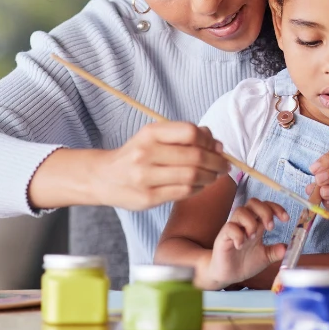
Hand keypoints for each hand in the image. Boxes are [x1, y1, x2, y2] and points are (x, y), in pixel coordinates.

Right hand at [93, 122, 228, 210]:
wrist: (104, 177)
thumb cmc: (136, 155)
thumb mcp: (154, 137)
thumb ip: (183, 136)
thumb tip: (217, 143)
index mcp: (150, 133)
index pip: (190, 132)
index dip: (209, 140)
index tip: (217, 147)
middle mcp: (146, 153)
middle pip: (195, 157)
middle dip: (217, 162)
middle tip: (224, 166)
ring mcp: (145, 177)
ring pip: (192, 177)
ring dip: (210, 177)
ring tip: (214, 176)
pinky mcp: (148, 198)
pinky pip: (183, 193)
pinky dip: (198, 189)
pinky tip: (200, 186)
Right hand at [203, 199, 287, 288]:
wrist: (228, 275)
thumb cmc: (245, 263)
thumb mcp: (265, 258)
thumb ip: (275, 252)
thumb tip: (286, 248)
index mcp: (256, 225)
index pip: (265, 207)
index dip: (276, 208)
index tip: (286, 219)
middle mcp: (245, 224)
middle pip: (253, 203)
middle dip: (265, 211)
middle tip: (270, 227)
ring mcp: (233, 229)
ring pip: (240, 211)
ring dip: (250, 222)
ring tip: (253, 237)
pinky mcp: (223, 237)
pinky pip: (229, 227)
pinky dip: (238, 235)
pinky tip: (240, 246)